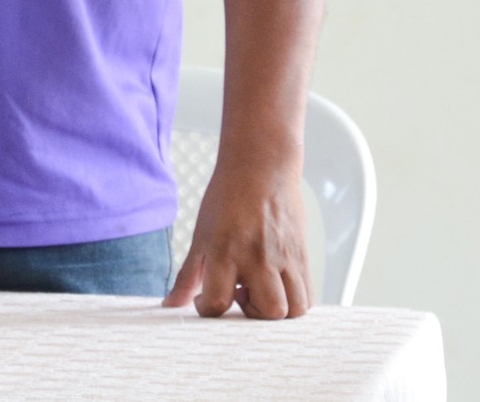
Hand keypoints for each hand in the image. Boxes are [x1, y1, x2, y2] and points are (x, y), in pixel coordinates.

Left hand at [163, 152, 311, 318]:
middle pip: (269, 311)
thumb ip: (188, 275)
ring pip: (295, 307)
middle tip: (240, 294)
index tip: (206, 299)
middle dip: (253, 315)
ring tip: (262, 291)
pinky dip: (295, 302)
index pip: (217, 302)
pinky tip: (277, 286)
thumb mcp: (201, 234)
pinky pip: (308, 293)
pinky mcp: (302, 253)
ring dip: (278, 312)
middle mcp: (258, 256)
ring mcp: (284, 256)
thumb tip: (170, 305)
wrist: (261, 165)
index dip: (207, 309)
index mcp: (225, 251)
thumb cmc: (227, 197)